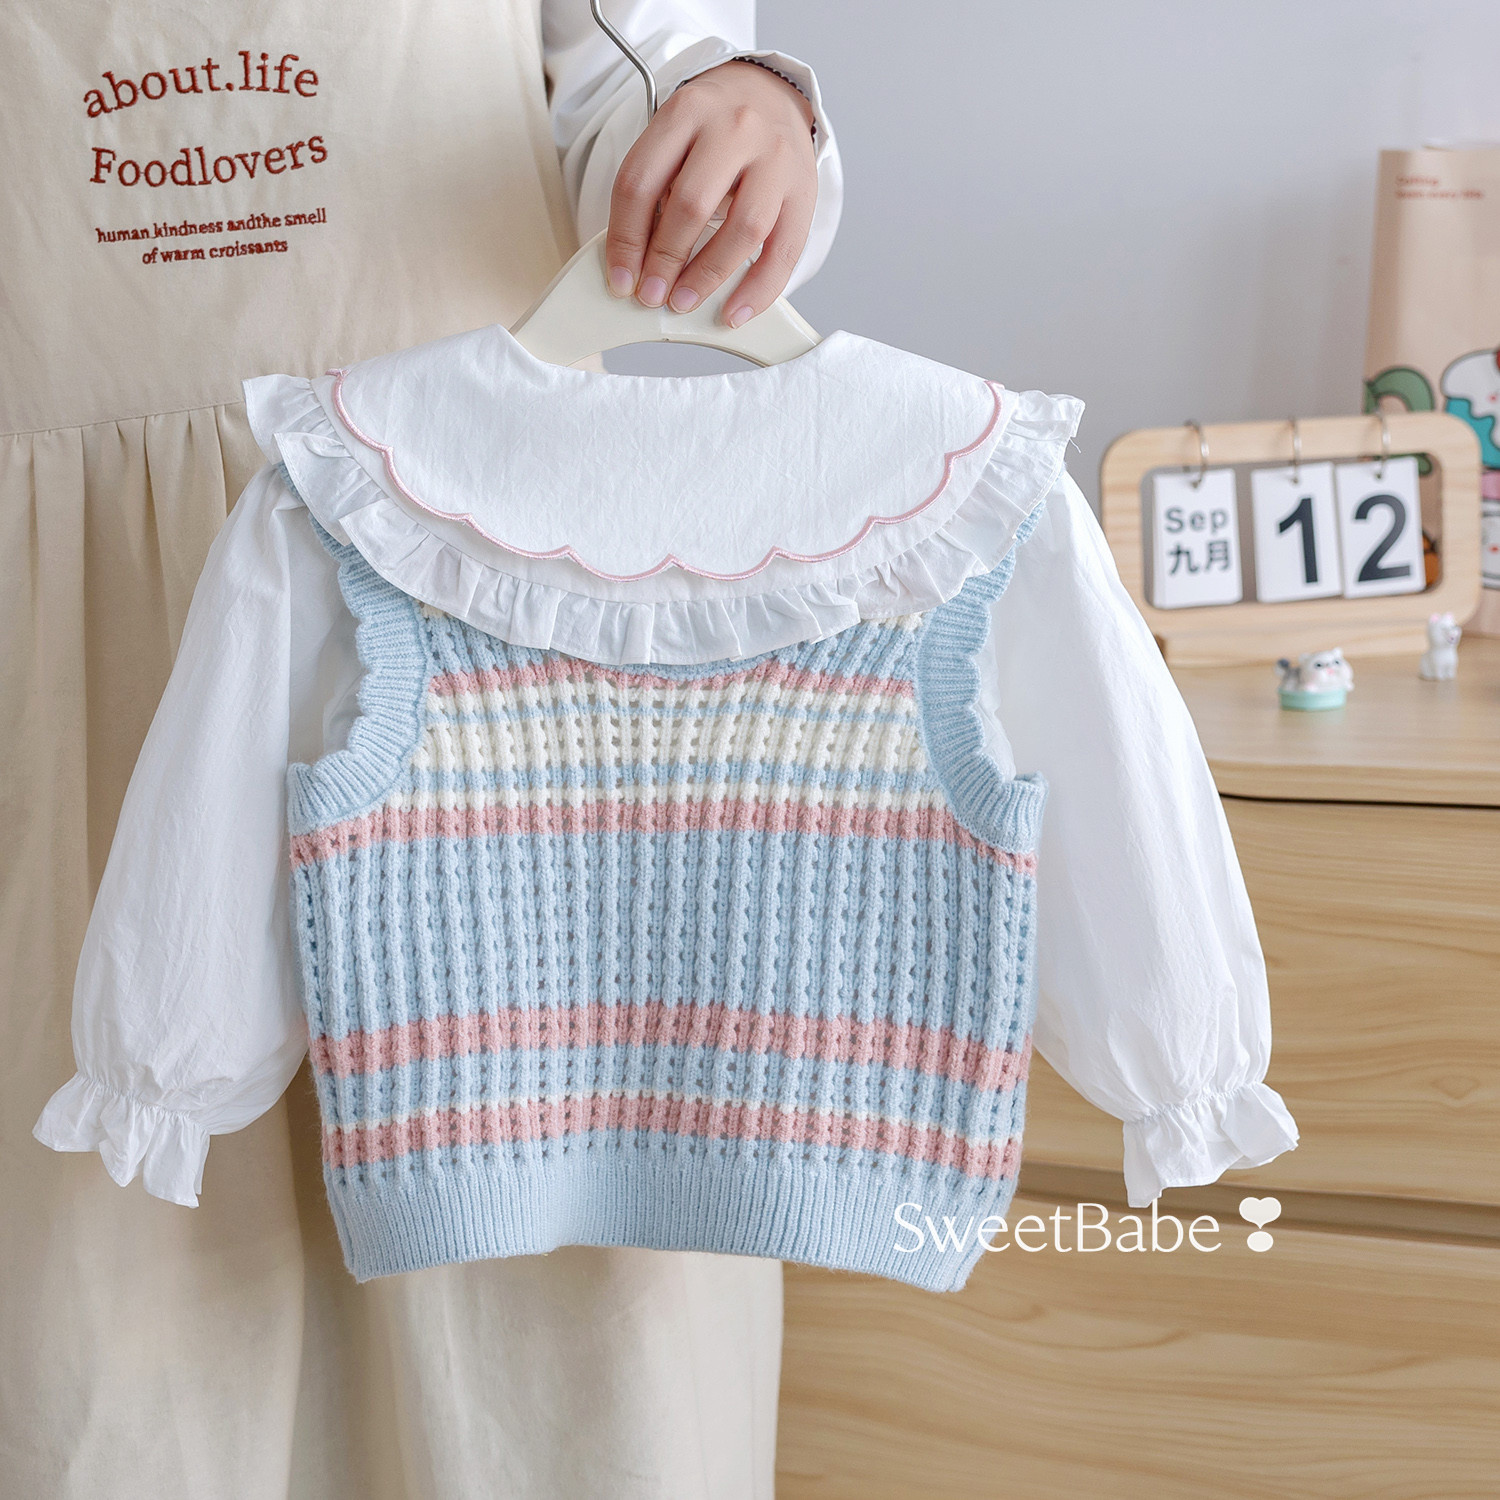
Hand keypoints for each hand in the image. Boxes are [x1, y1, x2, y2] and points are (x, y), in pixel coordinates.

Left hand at [605, 60, 817, 326]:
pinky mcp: (804, 190)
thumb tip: (635, 263)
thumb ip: (656, 186)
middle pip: (691, 204)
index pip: (642, 180)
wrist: (773, 93)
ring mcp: (775, 158)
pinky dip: (758, 290)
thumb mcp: (677, 136)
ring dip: (707, 276)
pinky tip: (734, 313)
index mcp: (687, 110)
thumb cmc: (715, 129)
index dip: (625, 238)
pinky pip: (783, 251)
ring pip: (741, 229)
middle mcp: (734, 128)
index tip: (621, 278)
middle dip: (664, 260)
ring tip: (683, 302)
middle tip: (650, 295)